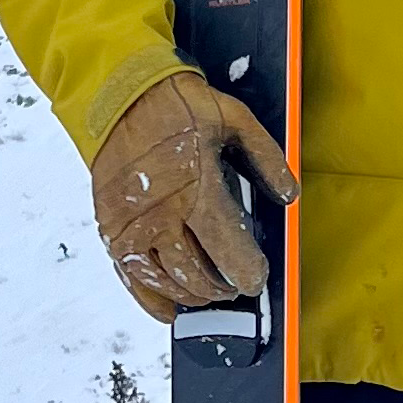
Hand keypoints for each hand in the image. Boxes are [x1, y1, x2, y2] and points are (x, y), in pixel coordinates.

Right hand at [90, 73, 298, 320]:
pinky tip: (173, 307)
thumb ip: (266, 158)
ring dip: (195, 294)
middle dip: (223, 288)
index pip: (227, 251)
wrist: (120, 95)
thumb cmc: (181, 105)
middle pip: (197, 275)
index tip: (257, 278)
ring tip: (212, 291)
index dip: (247, 272)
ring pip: (168, 282)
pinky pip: (133, 279)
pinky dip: (155, 300)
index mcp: (196, 189)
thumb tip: (290, 194)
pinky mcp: (112, 230)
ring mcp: (132, 227)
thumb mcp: (235, 120)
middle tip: (237, 284)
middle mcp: (161, 215)